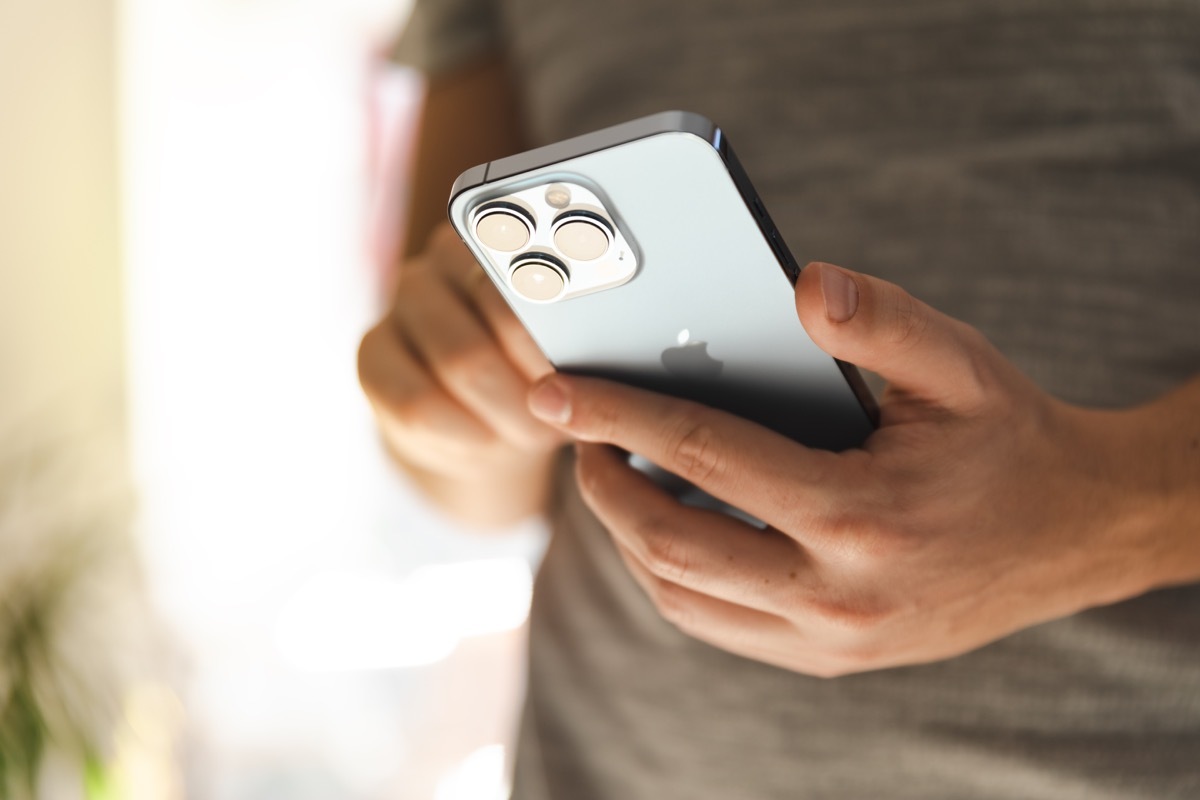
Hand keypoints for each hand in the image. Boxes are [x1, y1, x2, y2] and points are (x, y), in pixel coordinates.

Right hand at [358, 224, 564, 524]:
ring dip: (510, 414)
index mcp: (497, 239)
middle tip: (567, 413)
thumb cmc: (542, 380)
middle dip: (540, 379)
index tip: (583, 357)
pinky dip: (465, 435)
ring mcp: (400, 305)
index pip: (527, 263)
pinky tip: (486, 443)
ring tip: (535, 434)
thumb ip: (586, 336)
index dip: (557, 316)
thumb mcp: (572, 355)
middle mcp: (441, 260)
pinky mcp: (372, 355)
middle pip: (499, 311)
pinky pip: (419, 404)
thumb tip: (616, 335)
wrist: (482, 431)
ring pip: (462, 362)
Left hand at [525, 262, 1199, 675]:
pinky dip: (674, 581)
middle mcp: (836, 593)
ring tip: (614, 481)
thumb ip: (880, 318)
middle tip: (575, 438)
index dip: (617, 417)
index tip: (557, 392)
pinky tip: (669, 531)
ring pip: (683, 601)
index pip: (702, 456)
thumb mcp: (959, 362)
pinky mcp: (832, 659)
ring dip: (628, 541)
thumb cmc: (1011, 440)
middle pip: (670, 546)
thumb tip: (800, 282)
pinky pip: (720, 627)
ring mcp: (832, 639)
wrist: (1078, 533)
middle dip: (602, 488)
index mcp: (860, 513)